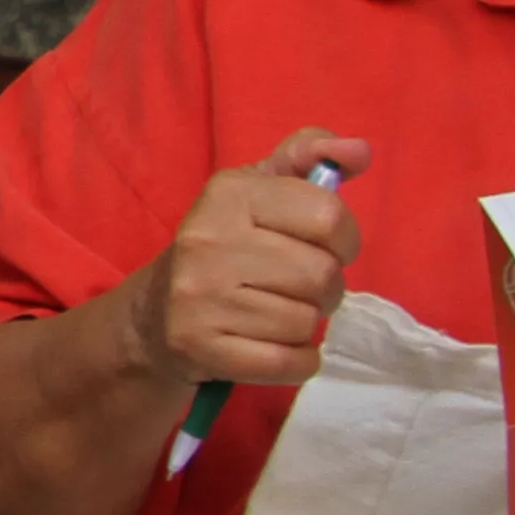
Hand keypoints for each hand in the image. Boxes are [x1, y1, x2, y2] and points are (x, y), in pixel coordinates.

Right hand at [127, 128, 366, 393]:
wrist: (155, 315)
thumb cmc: (224, 246)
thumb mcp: (256, 189)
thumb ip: (307, 157)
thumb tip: (359, 150)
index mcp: (229, 193)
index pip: (328, 215)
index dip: (343, 237)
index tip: (322, 246)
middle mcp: (208, 241)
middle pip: (323, 275)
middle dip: (326, 288)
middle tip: (300, 287)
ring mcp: (201, 298)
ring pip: (306, 322)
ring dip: (306, 324)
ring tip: (279, 313)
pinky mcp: (203, 349)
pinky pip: (290, 363)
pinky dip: (298, 361)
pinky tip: (274, 345)